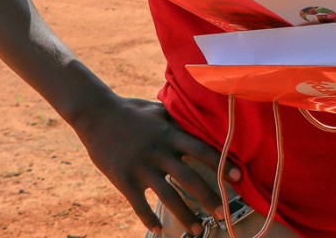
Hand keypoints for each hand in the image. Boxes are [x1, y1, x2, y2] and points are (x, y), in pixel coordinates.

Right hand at [73, 94, 240, 234]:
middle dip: (208, 196)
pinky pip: (139, 204)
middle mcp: (159, 151)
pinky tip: (158, 231)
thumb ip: (177, 122)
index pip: (202, 150)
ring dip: (185, 215)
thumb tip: (199, 123)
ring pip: (168, 196)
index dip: (221, 163)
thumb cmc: (132, 110)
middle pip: (189, 178)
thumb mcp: (159, 111)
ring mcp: (141, 166)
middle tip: (223, 213)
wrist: (97, 114)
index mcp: (170, 133)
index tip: (238, 177)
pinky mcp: (123, 179)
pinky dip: (149, 219)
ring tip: (198, 229)